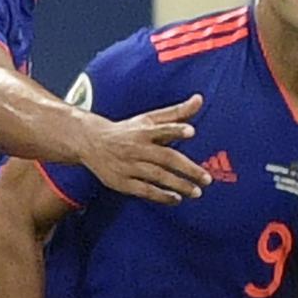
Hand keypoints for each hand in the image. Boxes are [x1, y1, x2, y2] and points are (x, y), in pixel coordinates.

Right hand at [77, 94, 210, 203]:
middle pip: (165, 158)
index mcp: (143, 131)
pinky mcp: (122, 182)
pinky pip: (144, 190)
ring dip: (178, 185)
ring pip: (157, 176)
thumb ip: (176, 112)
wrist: (91, 142)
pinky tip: (176, 199)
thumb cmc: (127, 131)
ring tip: (196, 192)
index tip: (191, 131)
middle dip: (187, 169)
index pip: (161, 129)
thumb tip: (200, 99)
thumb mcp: (149, 119)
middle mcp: (136, 148)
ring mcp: (128, 166)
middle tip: (207, 179)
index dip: (176, 130)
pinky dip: (161, 196)